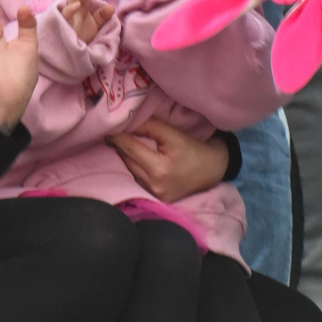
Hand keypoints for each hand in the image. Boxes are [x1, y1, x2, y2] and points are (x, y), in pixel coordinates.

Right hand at [61, 0, 114, 42]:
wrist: (74, 48)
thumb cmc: (82, 34)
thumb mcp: (95, 24)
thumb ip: (102, 16)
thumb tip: (112, 7)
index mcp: (80, 4)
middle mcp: (73, 6)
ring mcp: (69, 13)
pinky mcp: (65, 22)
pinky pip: (65, 13)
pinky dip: (71, 7)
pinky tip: (79, 4)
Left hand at [107, 119, 228, 202]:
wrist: (213, 170)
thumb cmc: (194, 149)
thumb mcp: (173, 134)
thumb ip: (149, 127)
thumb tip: (127, 123)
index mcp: (158, 169)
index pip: (129, 149)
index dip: (117, 137)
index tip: (108, 127)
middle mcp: (154, 185)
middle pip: (127, 160)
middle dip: (121, 145)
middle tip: (115, 131)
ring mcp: (154, 194)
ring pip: (131, 170)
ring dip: (127, 157)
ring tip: (125, 143)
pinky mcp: (156, 198)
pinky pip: (139, 179)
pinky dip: (136, 167)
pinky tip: (139, 158)